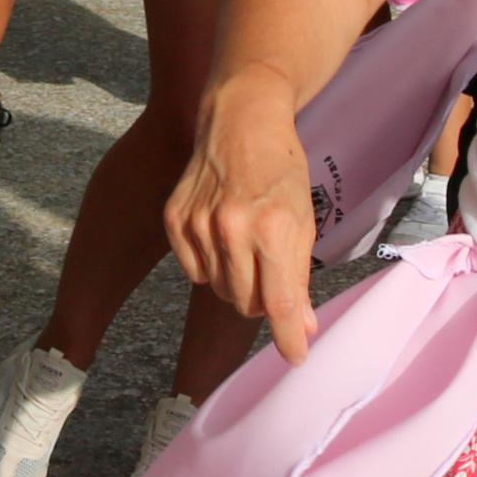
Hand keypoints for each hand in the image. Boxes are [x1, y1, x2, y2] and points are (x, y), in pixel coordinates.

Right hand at [164, 73, 325, 362]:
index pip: (278, 303)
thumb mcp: (303, 220)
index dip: (288, 338)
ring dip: (237, 281)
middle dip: (263, 299)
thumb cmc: (280, 169)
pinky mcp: (174, 218)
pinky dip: (209, 266)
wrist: (240, 120)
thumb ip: (299, 278)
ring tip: (246, 245)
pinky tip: (220, 237)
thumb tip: (302, 329)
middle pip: (247, 303)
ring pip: (220, 290)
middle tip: (271, 270)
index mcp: (273, 228)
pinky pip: (194, 272)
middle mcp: (231, 228)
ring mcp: (197, 223)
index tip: (296, 357)